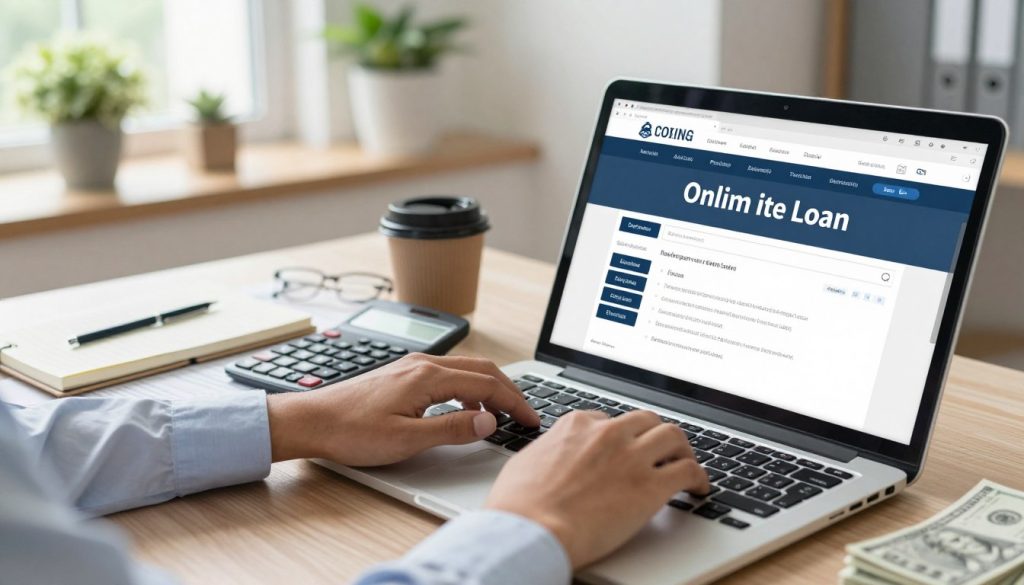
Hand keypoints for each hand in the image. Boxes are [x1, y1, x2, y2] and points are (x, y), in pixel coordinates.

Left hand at [265, 353, 538, 465]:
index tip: (531, 419)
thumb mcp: (406, 440)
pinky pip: (449, 374)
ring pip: (466, 370)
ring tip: (502, 414)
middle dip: (509, 391)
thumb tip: (488, 423)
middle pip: (482, 370)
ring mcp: (412, 367)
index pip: (487, 385)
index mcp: (428, 377)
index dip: (514, 403)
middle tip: (525, 414)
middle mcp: (423, 364)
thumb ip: (451, 430)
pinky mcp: (403, 374)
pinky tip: (465, 409)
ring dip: (490, 388)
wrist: (312, 420)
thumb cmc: (351, 431)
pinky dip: (469, 388)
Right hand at [485, 410, 708, 568]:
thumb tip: (549, 459)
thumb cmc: (520, 504)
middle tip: (661, 450)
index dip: (620, 437)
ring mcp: (631, 457)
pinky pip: (688, 471)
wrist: (531, 527)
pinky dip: (699, 477)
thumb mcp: (526, 462)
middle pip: (646, 420)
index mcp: (577, 425)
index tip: (625, 449)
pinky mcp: (650, 486)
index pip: (609, 420)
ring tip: (685, 464)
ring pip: (673, 436)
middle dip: (655, 434)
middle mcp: (608, 434)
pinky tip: (699, 489)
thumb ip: (547, 453)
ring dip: (682, 450)